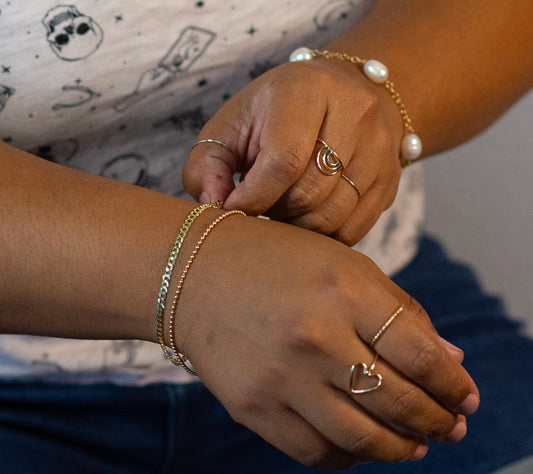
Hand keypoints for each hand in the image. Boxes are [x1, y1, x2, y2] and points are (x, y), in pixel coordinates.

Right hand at [173, 214, 478, 469]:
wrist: (192, 273)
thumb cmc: (274, 259)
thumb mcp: (343, 264)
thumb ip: (399, 310)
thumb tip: (450, 360)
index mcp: (343, 289)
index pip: (421, 354)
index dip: (453, 385)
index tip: (466, 397)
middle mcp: (313, 335)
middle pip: (398, 401)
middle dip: (437, 421)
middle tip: (452, 428)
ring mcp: (279, 376)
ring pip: (361, 438)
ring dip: (401, 449)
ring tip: (417, 446)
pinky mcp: (252, 407)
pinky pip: (314, 451)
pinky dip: (350, 457)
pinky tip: (363, 447)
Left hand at [183, 57, 403, 245]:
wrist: (343, 96)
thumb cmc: (275, 115)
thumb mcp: (232, 126)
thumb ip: (208, 165)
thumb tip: (213, 205)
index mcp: (307, 89)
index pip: (283, 162)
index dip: (253, 198)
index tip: (234, 209)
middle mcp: (355, 113)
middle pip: (309, 194)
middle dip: (275, 211)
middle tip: (263, 203)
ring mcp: (380, 148)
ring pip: (332, 217)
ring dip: (298, 226)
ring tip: (284, 207)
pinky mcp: (391, 179)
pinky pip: (353, 230)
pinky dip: (323, 235)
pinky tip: (307, 216)